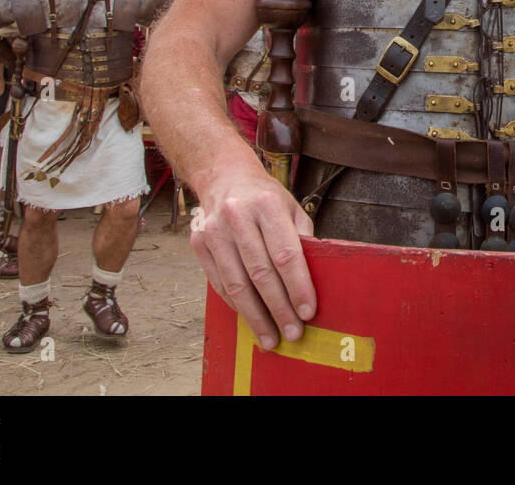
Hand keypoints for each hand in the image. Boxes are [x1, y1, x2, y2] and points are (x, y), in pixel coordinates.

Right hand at [190, 164, 316, 347]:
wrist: (224, 177)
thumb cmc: (265, 197)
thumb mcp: (291, 207)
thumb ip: (302, 239)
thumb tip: (315, 278)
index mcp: (267, 204)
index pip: (285, 254)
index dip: (297, 286)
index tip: (307, 312)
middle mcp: (237, 216)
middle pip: (261, 273)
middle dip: (279, 308)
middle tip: (293, 333)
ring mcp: (214, 231)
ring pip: (237, 284)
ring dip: (256, 316)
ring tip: (271, 338)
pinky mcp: (199, 243)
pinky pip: (220, 283)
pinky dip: (237, 305)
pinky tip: (251, 319)